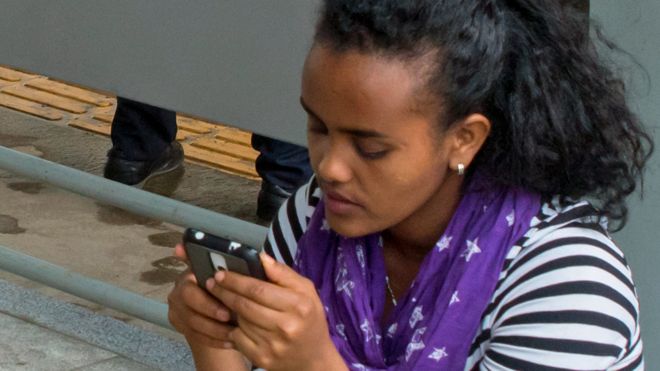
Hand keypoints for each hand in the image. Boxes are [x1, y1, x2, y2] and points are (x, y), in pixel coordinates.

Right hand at [167, 243, 235, 348]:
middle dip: (209, 309)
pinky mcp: (181, 327)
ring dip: (215, 329)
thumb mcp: (226, 271)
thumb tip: (207, 247)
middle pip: (189, 301)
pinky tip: (231, 341)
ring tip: (234, 332)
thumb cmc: (223, 286)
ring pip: (193, 323)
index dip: (203, 287)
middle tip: (228, 315)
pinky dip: (215, 340)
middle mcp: (178, 292)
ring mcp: (177, 311)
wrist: (214, 307)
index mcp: (189, 275)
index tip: (219, 296)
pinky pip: (197, 336)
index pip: (189, 280)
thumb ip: (222, 261)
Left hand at [207, 252, 346, 370]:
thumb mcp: (306, 290)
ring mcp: (273, 345)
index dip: (236, 281)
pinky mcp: (262, 359)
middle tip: (212, 283)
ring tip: (224, 299)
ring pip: (240, 321)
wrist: (313, 357)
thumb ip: (283, 273)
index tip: (221, 273)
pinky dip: (233, 328)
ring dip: (228, 309)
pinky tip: (234, 320)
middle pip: (245, 305)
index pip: (258, 290)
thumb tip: (260, 257)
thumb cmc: (308, 318)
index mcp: (298, 305)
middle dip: (224, 292)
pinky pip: (238, 338)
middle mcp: (286, 326)